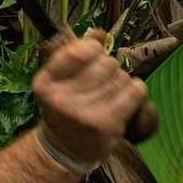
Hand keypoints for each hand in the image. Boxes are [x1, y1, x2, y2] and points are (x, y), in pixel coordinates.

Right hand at [32, 29, 148, 167]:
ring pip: (121, 76)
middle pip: (105, 62)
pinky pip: (134, 90)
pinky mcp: (106, 123)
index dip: (93, 47)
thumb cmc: (65, 107)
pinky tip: (127, 99)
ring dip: (121, 81)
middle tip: (101, 82)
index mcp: (45, 82)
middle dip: (108, 67)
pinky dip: (136, 90)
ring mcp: (84, 112)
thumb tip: (99, 33)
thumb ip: (75, 53)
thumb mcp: (58, 80)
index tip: (94, 55)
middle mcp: (61, 98)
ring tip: (110, 95)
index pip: (78, 51)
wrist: (65, 149)